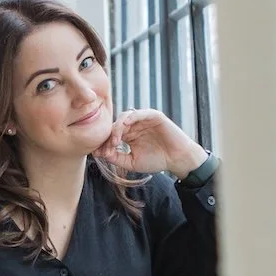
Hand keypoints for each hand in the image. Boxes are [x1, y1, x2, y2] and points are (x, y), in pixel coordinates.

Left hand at [93, 108, 207, 179]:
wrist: (177, 160)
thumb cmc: (157, 161)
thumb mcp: (132, 162)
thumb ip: (117, 158)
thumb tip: (100, 154)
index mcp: (128, 135)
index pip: (111, 135)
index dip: (103, 143)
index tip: (98, 154)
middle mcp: (134, 126)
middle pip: (115, 126)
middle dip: (108, 137)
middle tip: (106, 149)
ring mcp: (143, 120)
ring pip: (124, 118)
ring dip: (117, 128)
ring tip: (114, 141)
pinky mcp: (153, 116)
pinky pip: (139, 113)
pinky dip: (130, 117)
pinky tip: (124, 125)